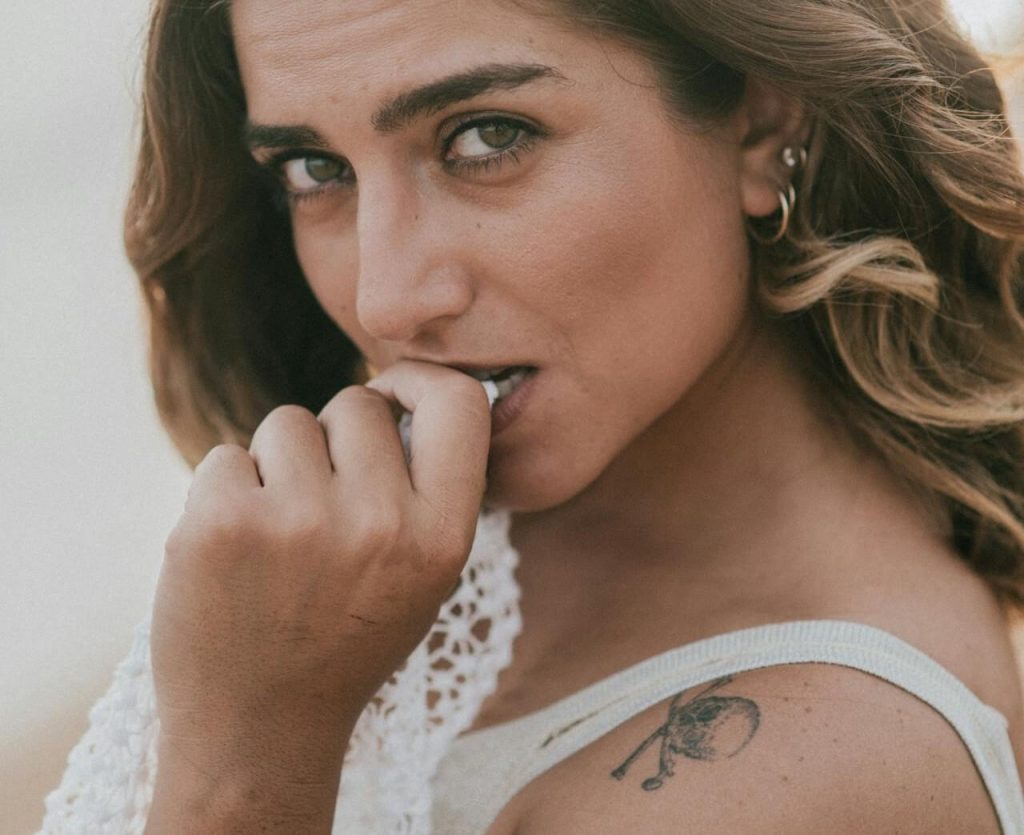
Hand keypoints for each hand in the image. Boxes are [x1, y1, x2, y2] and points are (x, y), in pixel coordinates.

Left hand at [149, 361, 491, 786]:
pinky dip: (226, 490)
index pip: (461, 404)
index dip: (422, 382)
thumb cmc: (346, 639)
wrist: (259, 729)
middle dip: (335, 437)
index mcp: (441, 538)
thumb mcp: (423, 577)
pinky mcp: (220, 524)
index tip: (393, 395)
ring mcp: (297, 522)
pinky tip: (234, 550)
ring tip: (277, 535)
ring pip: (287, 422)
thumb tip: (395, 393)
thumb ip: (424, 490)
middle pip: (356, 404)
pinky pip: (227, 455)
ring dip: (277, 463)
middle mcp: (379, 525)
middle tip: (320, 502)